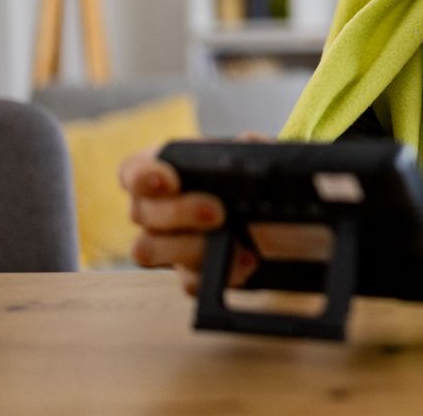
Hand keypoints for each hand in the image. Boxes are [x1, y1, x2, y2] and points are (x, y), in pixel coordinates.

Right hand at [119, 134, 269, 295]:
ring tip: (235, 240)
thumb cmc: (263, 186)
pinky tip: (247, 262)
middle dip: (179, 211)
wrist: (289, 225)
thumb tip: (246, 141)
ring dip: (188, 246)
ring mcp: (170, 245)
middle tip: (217, 212)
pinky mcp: (191, 274)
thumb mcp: (265, 161)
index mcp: (168, 171)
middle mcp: (159, 210)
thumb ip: (255, 146)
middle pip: (140, 212)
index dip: (142, 176)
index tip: (169, 181)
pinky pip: (187, 282)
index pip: (133, 171)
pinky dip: (218, 273)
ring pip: (149, 250)